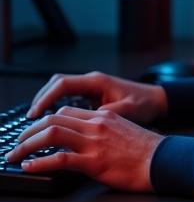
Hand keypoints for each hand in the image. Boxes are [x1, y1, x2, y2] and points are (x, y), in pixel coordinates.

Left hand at [6, 106, 163, 191]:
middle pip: (54, 118)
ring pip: (51, 133)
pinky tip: (30, 166)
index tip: (33, 131)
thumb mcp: (124, 132)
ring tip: (15, 154)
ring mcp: (94, 142)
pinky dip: (39, 162)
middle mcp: (96, 124)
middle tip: (17, 142)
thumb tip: (86, 140)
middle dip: (29, 131)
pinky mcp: (95, 161)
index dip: (44, 120)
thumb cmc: (148, 151)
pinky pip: (59, 159)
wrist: (164, 160)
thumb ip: (104, 131)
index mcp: (103, 116)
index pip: (66, 111)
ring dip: (27, 144)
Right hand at [26, 71, 167, 124]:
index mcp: (97, 81)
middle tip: (30, 117)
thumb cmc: (144, 103)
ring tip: (36, 119)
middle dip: (41, 98)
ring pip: (61, 89)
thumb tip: (89, 121)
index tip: (36, 113)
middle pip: (57, 83)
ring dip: (48, 101)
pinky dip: (57, 104)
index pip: (63, 84)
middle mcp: (92, 81)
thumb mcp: (127, 110)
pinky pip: (69, 95)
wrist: (156, 100)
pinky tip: (53, 119)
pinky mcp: (93, 94)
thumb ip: (108, 114)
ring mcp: (92, 87)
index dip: (46, 98)